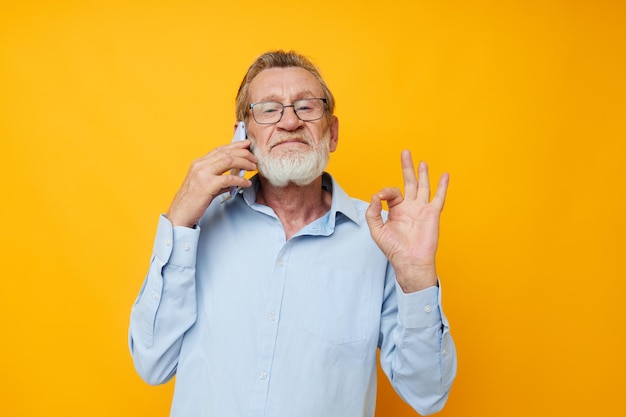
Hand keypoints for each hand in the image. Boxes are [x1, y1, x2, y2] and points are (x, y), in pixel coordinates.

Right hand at [166, 140, 256, 227]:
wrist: (180, 214)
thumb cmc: (192, 201)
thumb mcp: (205, 186)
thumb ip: (219, 180)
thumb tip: (235, 178)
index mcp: (199, 163)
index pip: (220, 149)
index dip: (235, 145)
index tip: (246, 144)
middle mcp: (200, 165)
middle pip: (226, 152)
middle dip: (243, 153)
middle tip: (254, 158)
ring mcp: (203, 174)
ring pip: (229, 161)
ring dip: (244, 163)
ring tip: (253, 167)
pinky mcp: (207, 185)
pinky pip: (228, 179)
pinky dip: (240, 180)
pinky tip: (246, 183)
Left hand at [365, 150, 448, 292]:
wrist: (410, 261)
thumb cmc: (394, 249)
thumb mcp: (376, 230)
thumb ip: (373, 212)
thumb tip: (375, 196)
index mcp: (396, 210)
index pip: (391, 193)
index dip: (384, 192)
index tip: (379, 197)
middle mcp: (410, 207)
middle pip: (409, 182)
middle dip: (407, 167)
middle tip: (405, 152)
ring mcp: (422, 209)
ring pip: (423, 186)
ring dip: (423, 173)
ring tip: (421, 161)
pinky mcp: (432, 213)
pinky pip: (439, 197)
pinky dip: (442, 186)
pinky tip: (444, 175)